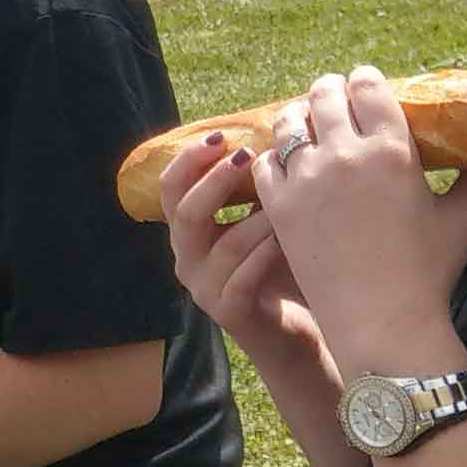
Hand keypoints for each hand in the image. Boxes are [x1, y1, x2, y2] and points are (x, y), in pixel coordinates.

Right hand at [158, 128, 321, 372]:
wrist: (296, 334)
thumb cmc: (284, 270)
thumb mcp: (267, 223)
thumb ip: (259, 189)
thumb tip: (279, 131)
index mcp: (190, 234)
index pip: (171, 190)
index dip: (189, 160)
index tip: (220, 135)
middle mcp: (188, 261)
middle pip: (185, 214)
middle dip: (216, 181)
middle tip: (248, 156)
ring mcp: (206, 290)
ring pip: (222, 246)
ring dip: (256, 217)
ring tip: (286, 199)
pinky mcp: (231, 314)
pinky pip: (243, 279)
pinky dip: (266, 255)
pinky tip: (289, 239)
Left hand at [254, 68, 466, 371]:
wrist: (382, 320)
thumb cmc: (430, 271)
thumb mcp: (466, 218)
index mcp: (392, 150)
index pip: (368, 87)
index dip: (364, 80)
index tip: (363, 83)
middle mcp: (345, 155)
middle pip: (325, 95)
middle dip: (330, 91)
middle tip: (333, 97)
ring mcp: (306, 179)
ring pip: (289, 122)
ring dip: (298, 116)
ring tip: (304, 122)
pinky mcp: (279, 206)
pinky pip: (266, 162)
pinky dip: (274, 156)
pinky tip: (282, 160)